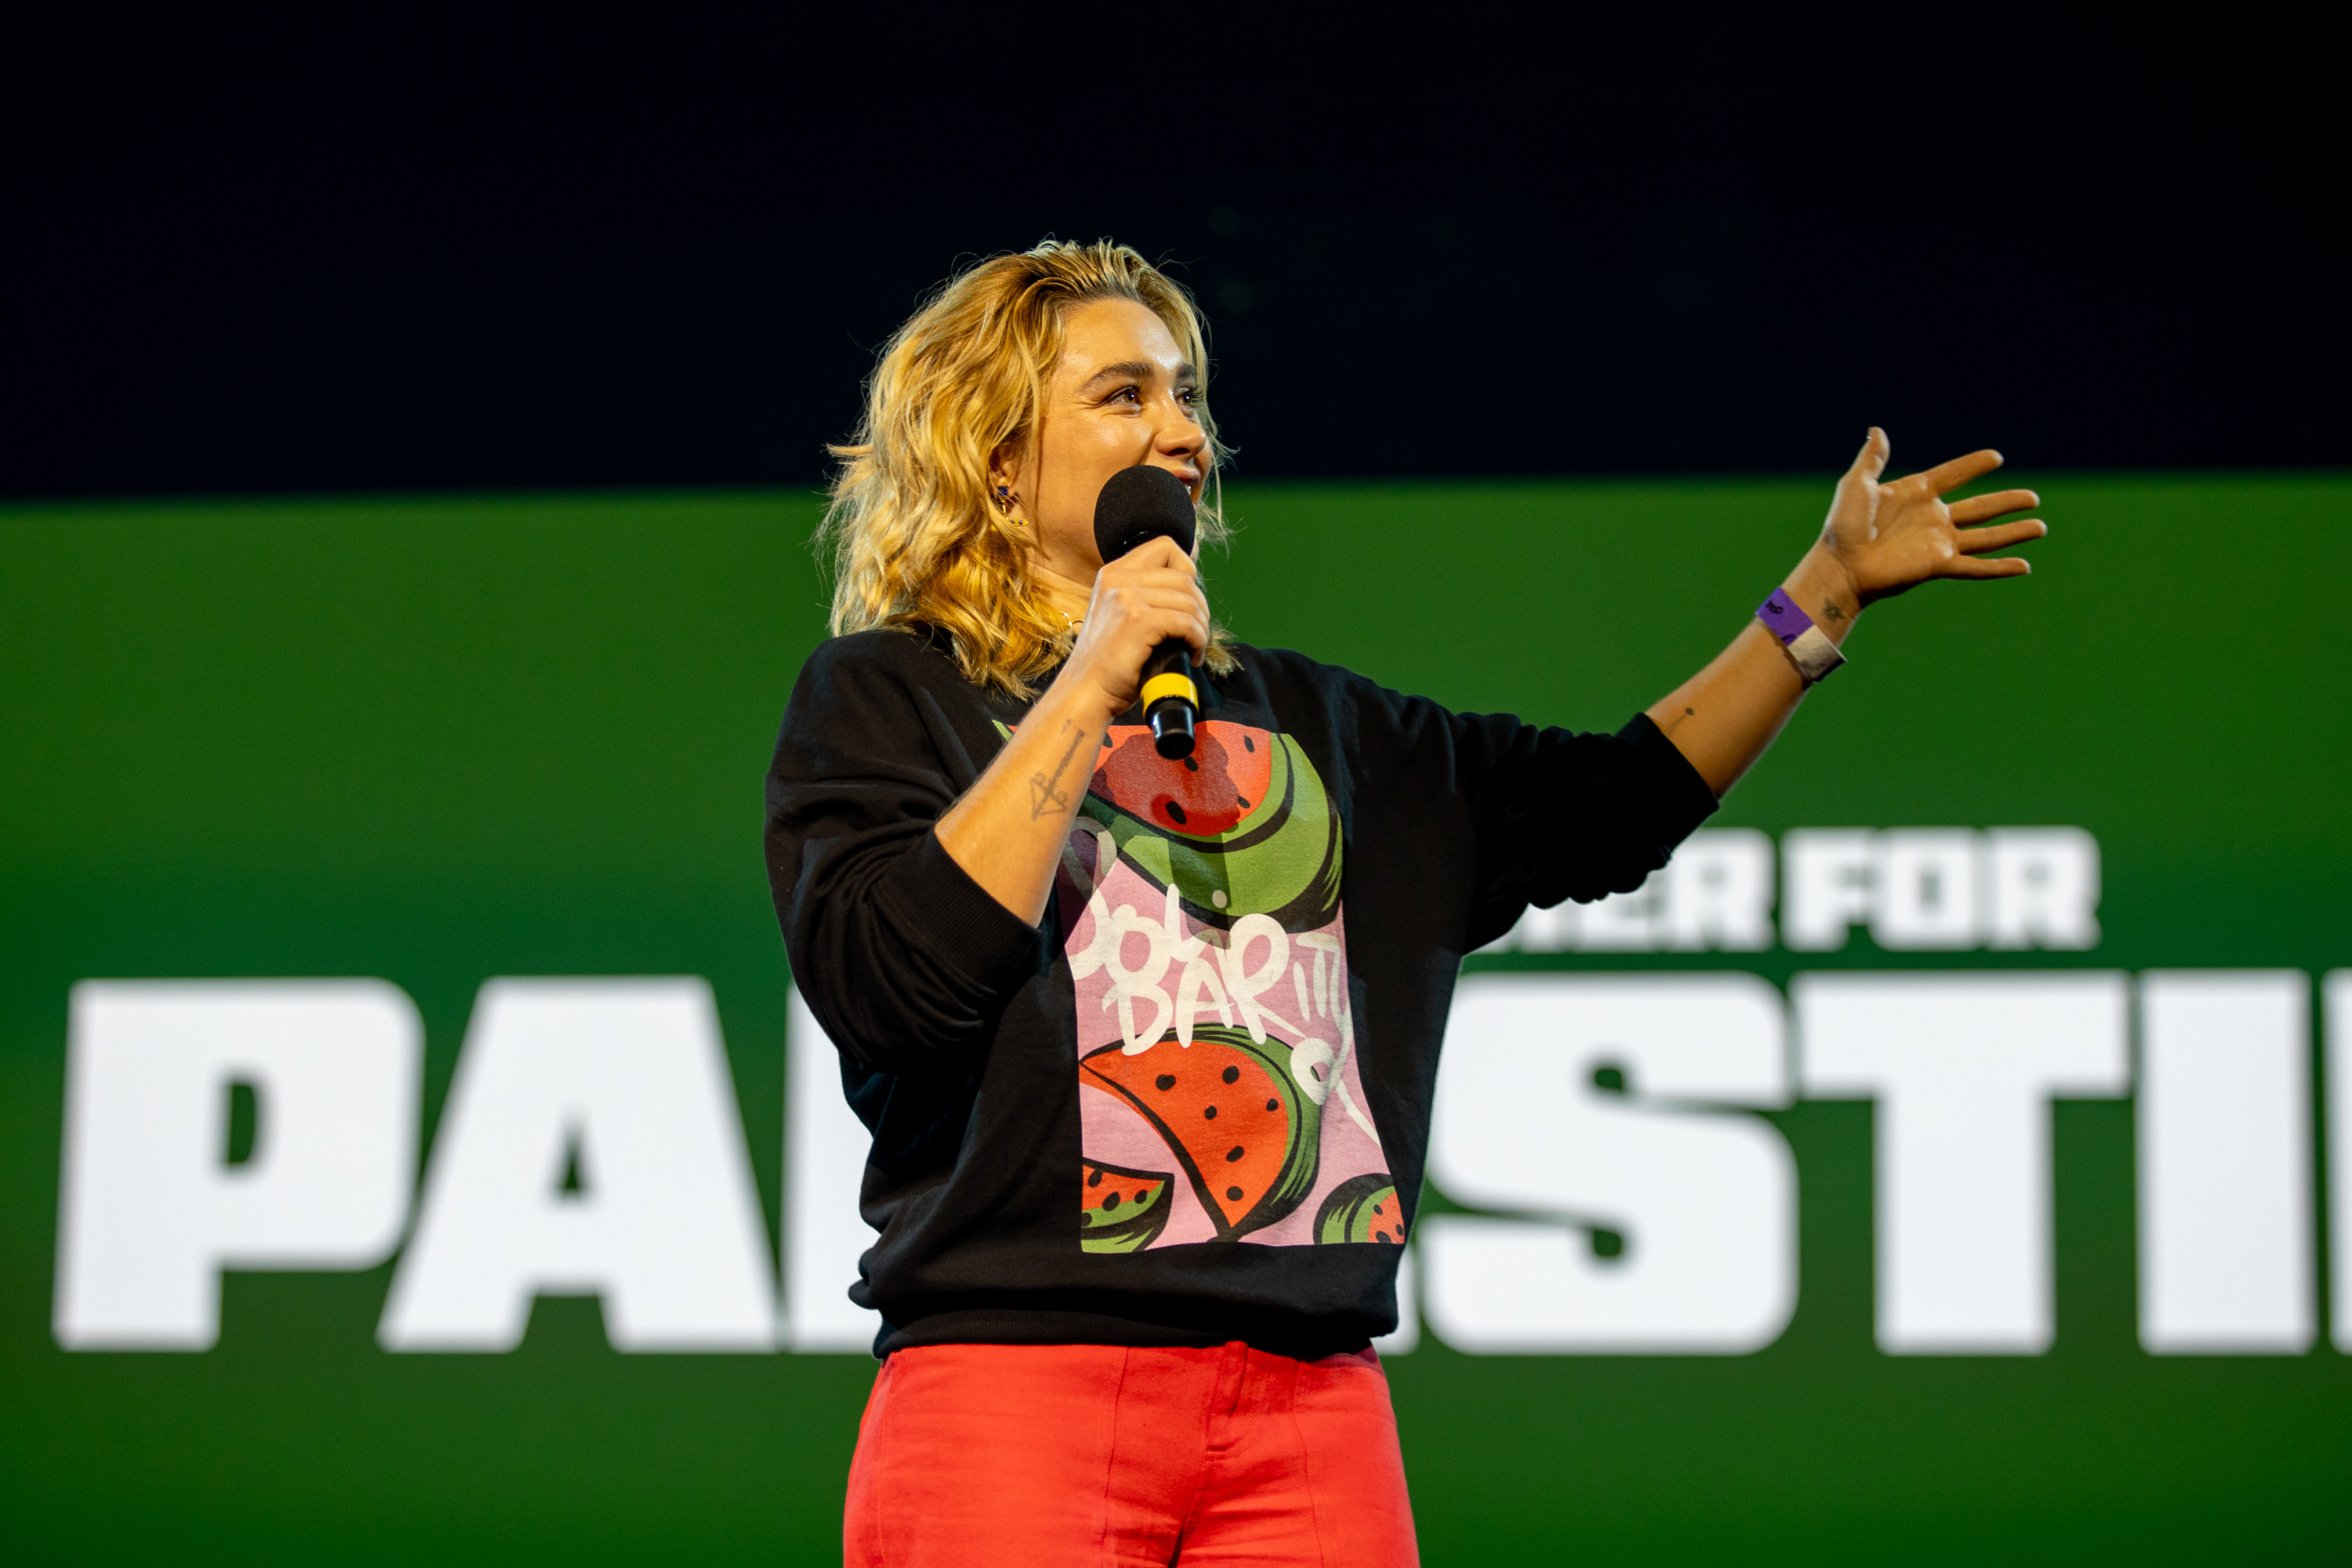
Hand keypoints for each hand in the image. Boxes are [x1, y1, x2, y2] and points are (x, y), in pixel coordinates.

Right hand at [1054, 536, 1210, 721]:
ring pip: (1189, 600)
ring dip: (1201, 626)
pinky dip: (1198, 639)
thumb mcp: (1120, 614)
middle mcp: (1118, 578)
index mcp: (1114, 573)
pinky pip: (1186, 622)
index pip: (1166, 546)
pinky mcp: (1138, 621)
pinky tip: (1192, 654)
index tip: (1188, 599)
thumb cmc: (1108, 662)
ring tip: (1194, 646)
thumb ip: (1145, 594)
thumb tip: (1190, 583)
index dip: (1187, 569)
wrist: (1085, 692)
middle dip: (1200, 606)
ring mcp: (1127, 597)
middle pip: (1184, 576)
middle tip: (1195, 632)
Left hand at [1819, 428, 2047, 606]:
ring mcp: (1938, 542)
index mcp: (1916, 494)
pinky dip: (2000, 567)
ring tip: (2041, 527)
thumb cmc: (1843, 526)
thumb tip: (1876, 429)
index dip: (1973, 466)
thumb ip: (1873, 459)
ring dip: (2013, 532)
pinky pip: (1976, 566)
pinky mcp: (1939, 564)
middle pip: (1980, 507)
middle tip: (2034, 497)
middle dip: (2007, 502)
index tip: (1996, 457)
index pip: (1953, 475)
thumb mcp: (1856, 485)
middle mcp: (1932, 518)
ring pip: (1986, 536)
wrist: (1840, 564)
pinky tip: (2024, 566)